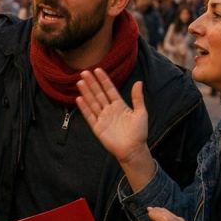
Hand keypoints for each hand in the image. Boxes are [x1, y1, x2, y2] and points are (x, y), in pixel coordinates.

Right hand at [76, 71, 154, 190]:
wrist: (133, 150)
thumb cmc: (139, 132)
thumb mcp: (141, 113)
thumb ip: (138, 98)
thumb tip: (139, 82)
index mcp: (119, 105)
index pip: (110, 89)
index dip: (104, 80)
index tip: (98, 70)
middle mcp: (109, 110)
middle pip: (99, 94)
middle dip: (92, 83)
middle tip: (84, 72)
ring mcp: (103, 118)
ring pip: (92, 102)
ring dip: (86, 92)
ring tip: (80, 82)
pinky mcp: (98, 128)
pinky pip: (90, 116)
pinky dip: (84, 108)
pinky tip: (79, 98)